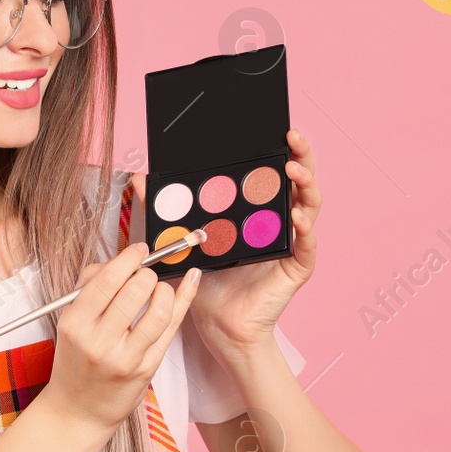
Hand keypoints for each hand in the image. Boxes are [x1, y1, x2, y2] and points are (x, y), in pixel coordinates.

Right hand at [40, 241, 200, 434]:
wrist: (77, 411)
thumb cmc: (75, 360)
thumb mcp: (69, 322)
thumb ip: (90, 287)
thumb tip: (123, 260)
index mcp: (75, 323)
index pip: (107, 279)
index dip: (129, 258)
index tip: (139, 250)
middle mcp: (99, 341)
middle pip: (136, 290)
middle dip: (147, 274)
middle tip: (145, 276)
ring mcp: (125, 357)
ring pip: (159, 309)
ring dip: (164, 290)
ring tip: (159, 290)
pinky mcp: (146, 369)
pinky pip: (171, 328)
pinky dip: (184, 299)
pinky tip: (191, 281)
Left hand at [179, 127, 320, 361]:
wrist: (219, 324)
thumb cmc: (208, 282)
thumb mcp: (185, 237)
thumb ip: (165, 207)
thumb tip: (140, 178)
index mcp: (259, 209)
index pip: (274, 171)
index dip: (278, 148)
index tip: (274, 128)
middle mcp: (281, 220)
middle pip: (299, 181)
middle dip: (300, 155)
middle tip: (292, 137)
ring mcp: (293, 242)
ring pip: (310, 205)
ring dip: (305, 185)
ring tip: (295, 171)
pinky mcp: (297, 266)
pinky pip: (307, 245)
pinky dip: (304, 229)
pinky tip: (296, 217)